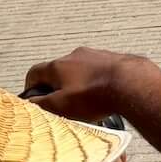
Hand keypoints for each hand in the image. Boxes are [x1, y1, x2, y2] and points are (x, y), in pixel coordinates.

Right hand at [23, 47, 149, 120]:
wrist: (131, 83)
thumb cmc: (95, 95)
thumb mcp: (61, 106)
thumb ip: (41, 104)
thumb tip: (29, 103)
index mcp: (57, 65)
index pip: (34, 72)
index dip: (31, 86)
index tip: (33, 97)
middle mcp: (74, 55)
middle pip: (58, 71)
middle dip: (57, 87)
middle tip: (62, 105)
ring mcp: (94, 55)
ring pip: (79, 70)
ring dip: (78, 84)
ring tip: (86, 103)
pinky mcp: (112, 59)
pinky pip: (98, 71)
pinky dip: (96, 81)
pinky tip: (103, 95)